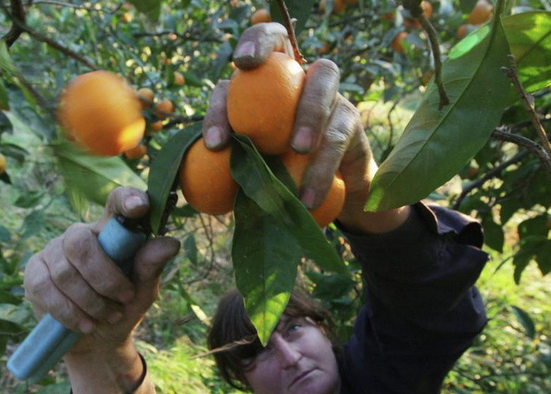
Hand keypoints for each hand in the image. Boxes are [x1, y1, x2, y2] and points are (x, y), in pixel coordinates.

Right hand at [23, 187, 179, 353]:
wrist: (98, 340)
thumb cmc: (123, 306)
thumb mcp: (144, 291)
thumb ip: (151, 267)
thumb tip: (171, 243)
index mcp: (111, 231)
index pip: (116, 202)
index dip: (126, 200)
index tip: (139, 207)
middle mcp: (79, 235)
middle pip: (80, 243)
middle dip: (104, 277)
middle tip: (124, 299)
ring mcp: (53, 252)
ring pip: (65, 272)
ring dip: (91, 301)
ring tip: (108, 316)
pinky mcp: (35, 274)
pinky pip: (45, 289)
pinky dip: (70, 311)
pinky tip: (85, 324)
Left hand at [202, 22, 375, 210]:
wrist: (323, 194)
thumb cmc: (274, 173)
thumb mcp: (249, 163)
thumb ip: (228, 156)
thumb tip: (200, 168)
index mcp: (266, 80)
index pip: (256, 49)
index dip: (252, 43)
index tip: (241, 63)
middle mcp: (298, 76)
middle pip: (282, 41)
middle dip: (265, 44)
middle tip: (246, 67)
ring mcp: (330, 95)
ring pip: (321, 84)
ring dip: (308, 114)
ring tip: (297, 149)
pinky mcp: (350, 123)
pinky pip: (337, 137)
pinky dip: (321, 168)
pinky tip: (308, 195)